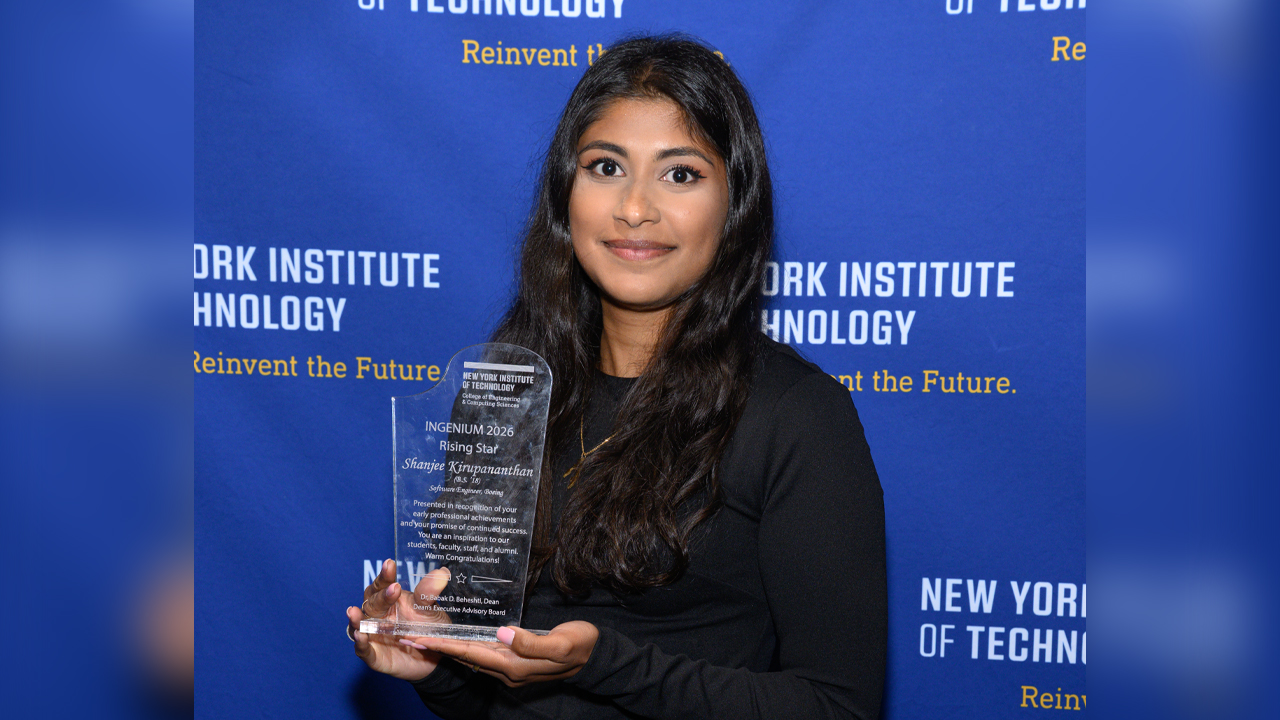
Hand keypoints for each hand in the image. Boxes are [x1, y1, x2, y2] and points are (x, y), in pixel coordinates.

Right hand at [347, 559, 450, 681]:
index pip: (383, 584)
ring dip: (356, 618)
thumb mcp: (430, 610)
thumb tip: (442, 572)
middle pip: (372, 602)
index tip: (390, 564)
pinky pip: (363, 649)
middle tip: (393, 589)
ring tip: (354, 612)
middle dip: (381, 596)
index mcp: (389, 599)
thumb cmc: (427, 628)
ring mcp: (372, 635)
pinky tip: (359, 635)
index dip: (385, 575)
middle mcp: (377, 615)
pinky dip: (360, 642)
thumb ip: (429, 593)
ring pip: (359, 624)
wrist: (434, 659)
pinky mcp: (373, 656)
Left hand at [413, 621, 598, 686]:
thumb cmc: (581, 644)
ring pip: (473, 657)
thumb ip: (532, 641)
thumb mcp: (562, 642)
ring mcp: (512, 667)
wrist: (596, 656)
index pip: (473, 653)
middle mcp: (509, 669)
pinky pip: (484, 655)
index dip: (445, 646)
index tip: (421, 639)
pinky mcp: (516, 661)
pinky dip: (466, 648)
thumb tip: (503, 633)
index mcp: (516, 665)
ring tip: (425, 640)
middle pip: (466, 657)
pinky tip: (458, 641)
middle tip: (409, 638)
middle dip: (438, 649)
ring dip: (448, 649)